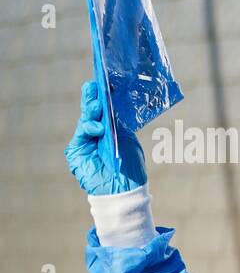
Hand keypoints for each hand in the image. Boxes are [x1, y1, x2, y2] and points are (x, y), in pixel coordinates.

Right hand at [65, 79, 146, 195]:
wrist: (124, 189)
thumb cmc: (129, 165)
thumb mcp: (127, 139)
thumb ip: (117, 123)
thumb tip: (110, 104)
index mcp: (110, 128)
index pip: (105, 109)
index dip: (105, 96)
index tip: (107, 83)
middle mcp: (96, 132)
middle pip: (92, 111)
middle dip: (93, 98)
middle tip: (94, 85)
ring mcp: (85, 140)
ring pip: (86, 120)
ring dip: (92, 111)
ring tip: (98, 104)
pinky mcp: (77, 150)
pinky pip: (82, 134)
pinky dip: (89, 129)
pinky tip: (98, 128)